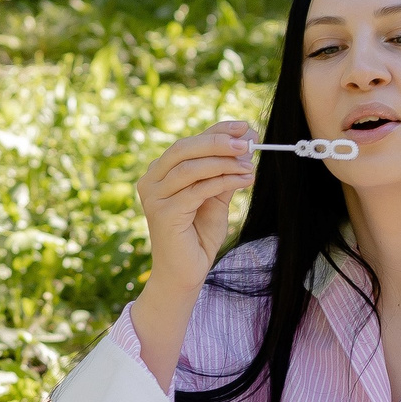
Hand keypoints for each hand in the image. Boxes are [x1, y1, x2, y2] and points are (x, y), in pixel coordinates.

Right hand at [136, 120, 255, 294]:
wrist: (184, 274)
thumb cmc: (197, 237)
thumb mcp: (215, 199)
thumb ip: (224, 173)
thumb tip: (245, 144)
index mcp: (159, 173)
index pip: (188, 143)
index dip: (216, 131)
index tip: (244, 127)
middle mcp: (150, 181)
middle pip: (184, 149)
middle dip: (218, 142)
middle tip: (247, 142)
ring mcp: (154, 198)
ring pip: (191, 168)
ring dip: (225, 163)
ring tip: (250, 166)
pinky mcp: (164, 214)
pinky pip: (198, 190)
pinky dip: (224, 182)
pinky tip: (245, 181)